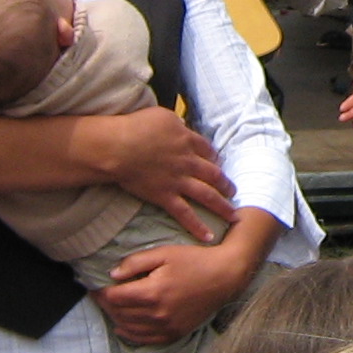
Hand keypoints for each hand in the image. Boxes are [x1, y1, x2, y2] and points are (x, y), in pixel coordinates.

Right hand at [77, 107, 235, 242]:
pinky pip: (185, 214)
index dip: (214, 157)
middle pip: (213, 174)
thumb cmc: (136, 127)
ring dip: (222, 206)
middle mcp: (188, 162)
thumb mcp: (162, 116)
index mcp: (187, 140)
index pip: (207, 150)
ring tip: (232, 215)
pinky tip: (208, 236)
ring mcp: (178, 181)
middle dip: (225, 183)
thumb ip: (175, 123)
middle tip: (234, 191)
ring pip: (207, 195)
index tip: (219, 163)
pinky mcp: (165, 196)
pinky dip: (197, 226)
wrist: (119, 147)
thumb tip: (179, 126)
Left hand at [94, 230, 258, 343]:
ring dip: (116, 318)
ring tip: (111, 307)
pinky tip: (123, 327)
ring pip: (129, 328)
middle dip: (106, 304)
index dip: (101, 291)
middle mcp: (157, 314)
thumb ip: (135, 262)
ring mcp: (166, 327)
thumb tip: (112, 275)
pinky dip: (130, 334)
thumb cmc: (194, 260)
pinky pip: (145, 339)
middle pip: (119, 313)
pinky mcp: (174, 333)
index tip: (95, 285)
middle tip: (100, 295)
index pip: (114, 297)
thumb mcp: (164, 253)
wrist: (224, 276)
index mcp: (152, 292)